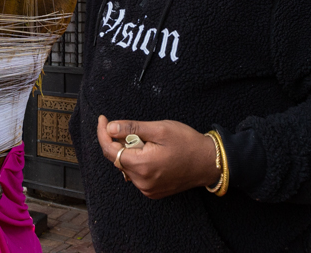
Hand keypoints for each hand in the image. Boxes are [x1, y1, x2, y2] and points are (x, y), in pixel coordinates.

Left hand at [97, 114, 220, 199]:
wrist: (207, 162)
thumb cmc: (186, 142)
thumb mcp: (159, 129)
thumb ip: (132, 128)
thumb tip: (110, 127)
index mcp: (141, 165)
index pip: (110, 150)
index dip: (103, 133)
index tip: (103, 119)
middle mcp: (141, 181)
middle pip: (117, 158)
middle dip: (119, 141)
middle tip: (132, 128)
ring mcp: (147, 189)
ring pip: (126, 167)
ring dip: (129, 152)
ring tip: (146, 141)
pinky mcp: (152, 191)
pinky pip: (136, 175)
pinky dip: (137, 162)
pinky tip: (149, 153)